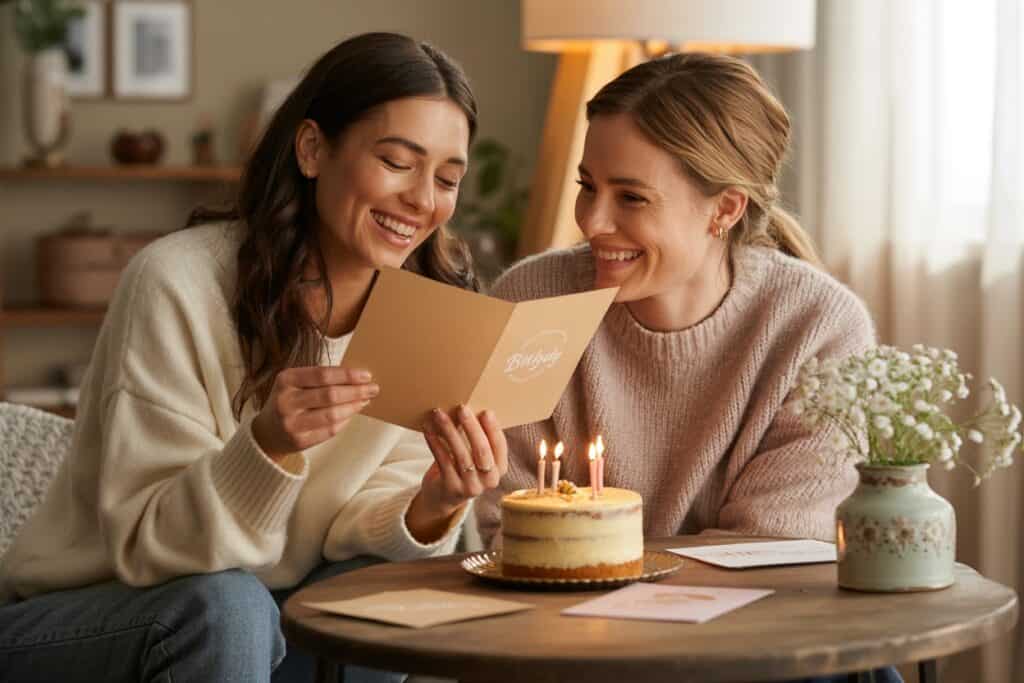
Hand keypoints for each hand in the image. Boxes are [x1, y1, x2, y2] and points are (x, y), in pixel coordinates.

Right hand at [251, 366, 378, 459]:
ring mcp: (291, 423)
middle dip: (356, 391)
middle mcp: (286, 401)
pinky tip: (351, 414)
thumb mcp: (295, 383)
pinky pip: (330, 430)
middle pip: (330, 395)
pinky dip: (345, 421)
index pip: (323, 375)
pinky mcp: (299, 441)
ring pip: (332, 414)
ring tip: (365, 400)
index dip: (347, 375)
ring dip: (353, 407)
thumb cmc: (289, 401)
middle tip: (374, 389)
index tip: (367, 375)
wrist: (267, 432)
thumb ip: (320, 379)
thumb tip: (358, 378)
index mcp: (286, 380)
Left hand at [406, 406, 507, 541]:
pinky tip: (428, 429)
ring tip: (439, 414)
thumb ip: (475, 438)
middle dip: (471, 427)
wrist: (442, 497)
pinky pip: (443, 461)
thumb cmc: (460, 468)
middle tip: (462, 408)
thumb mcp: (473, 455)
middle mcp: (489, 480)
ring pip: (461, 455)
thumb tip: (467, 408)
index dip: (493, 429)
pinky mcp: (451, 488)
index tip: (485, 411)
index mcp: (499, 468)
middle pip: (482, 451)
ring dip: (449, 431)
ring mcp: (470, 487)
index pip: (499, 446)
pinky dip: (435, 443)